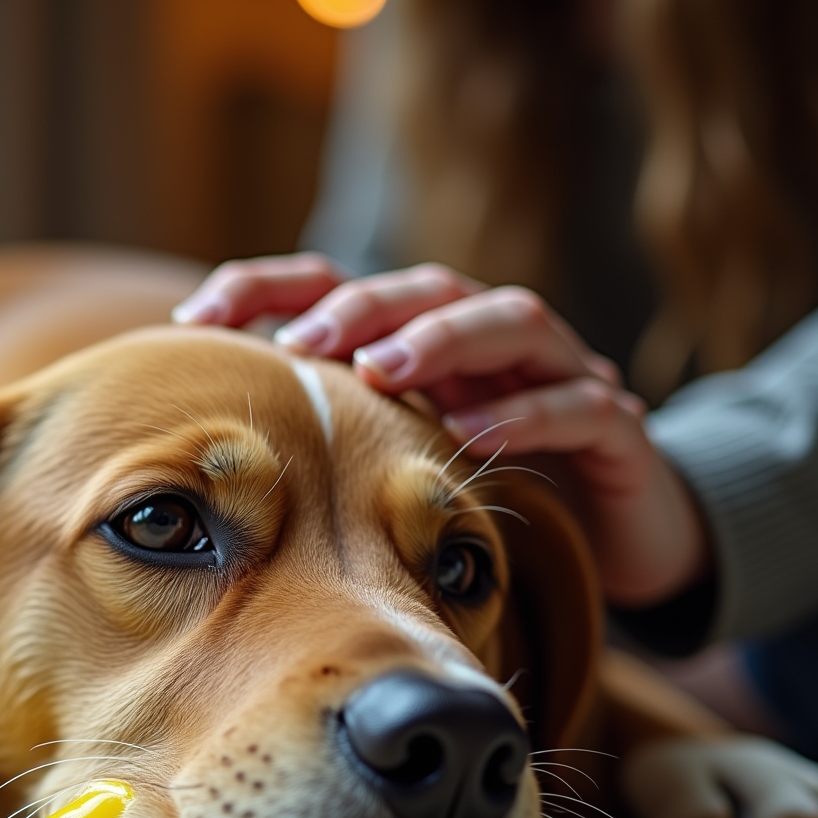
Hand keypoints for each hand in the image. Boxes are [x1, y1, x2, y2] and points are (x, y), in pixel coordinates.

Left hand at [174, 254, 711, 606]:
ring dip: (441, 338)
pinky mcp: (613, 425)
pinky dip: (526, 411)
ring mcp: (557, 372)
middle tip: (299, 342)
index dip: (268, 288)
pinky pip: (574, 405)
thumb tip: (207, 443)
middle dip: (357, 307)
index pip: (339, 287)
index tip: (195, 316)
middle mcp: (489, 339)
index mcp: (425, 337)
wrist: (622, 530)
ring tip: (382, 368)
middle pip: (424, 289)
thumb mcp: (394, 460)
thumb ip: (324, 436)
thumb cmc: (487, 486)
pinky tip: (471, 432)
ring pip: (507, 322)